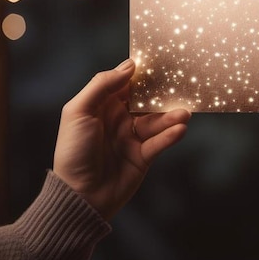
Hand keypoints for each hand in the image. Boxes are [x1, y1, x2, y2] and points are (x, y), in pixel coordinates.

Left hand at [53, 58, 190, 219]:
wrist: (79, 197)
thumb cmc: (73, 152)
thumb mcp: (79, 112)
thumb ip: (102, 86)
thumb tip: (129, 65)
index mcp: (101, 106)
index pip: (126, 83)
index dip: (142, 73)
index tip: (160, 62)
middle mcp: (118, 119)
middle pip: (146, 101)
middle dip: (163, 94)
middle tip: (182, 85)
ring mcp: (131, 138)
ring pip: (156, 121)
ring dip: (171, 116)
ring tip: (185, 113)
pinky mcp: (142, 157)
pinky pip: (159, 142)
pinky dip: (170, 135)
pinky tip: (180, 129)